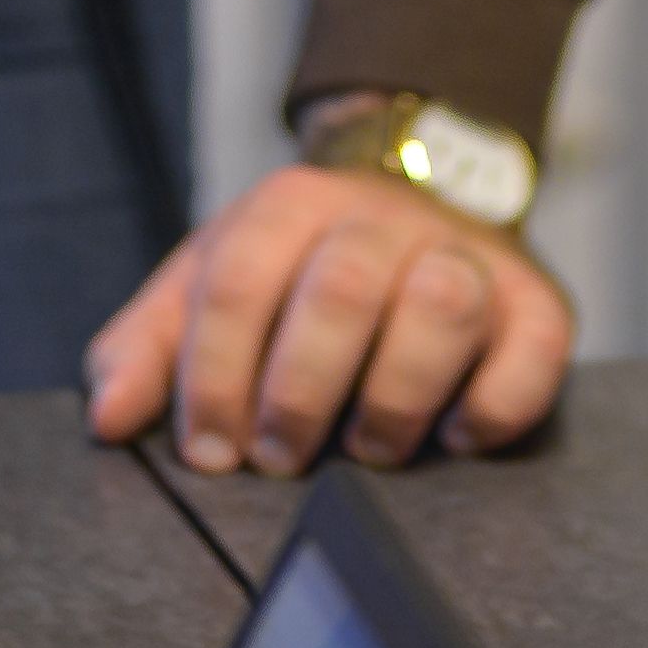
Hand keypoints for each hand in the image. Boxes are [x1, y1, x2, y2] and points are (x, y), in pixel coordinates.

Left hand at [87, 162, 571, 474]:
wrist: (423, 190)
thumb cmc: (297, 268)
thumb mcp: (211, 284)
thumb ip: (147, 346)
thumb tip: (110, 418)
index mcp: (291, 207)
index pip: (240, 281)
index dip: (215, 375)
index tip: (209, 451)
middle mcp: (382, 220)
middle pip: (339, 289)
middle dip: (298, 391)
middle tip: (278, 457)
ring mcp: (467, 256)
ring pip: (442, 303)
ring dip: (395, 394)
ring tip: (368, 450)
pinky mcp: (537, 303)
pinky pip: (534, 352)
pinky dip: (493, 405)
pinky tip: (454, 436)